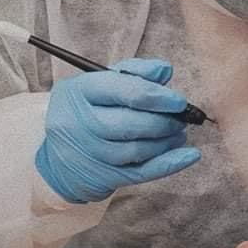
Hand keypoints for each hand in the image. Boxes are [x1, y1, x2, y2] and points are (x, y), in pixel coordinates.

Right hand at [36, 58, 200, 202]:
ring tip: (178, 132)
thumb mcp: (102, 82)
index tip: (178, 101)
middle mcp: (78, 123)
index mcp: (79, 91)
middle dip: (164, 121)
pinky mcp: (101, 177)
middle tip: (181, 117)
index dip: (158, 96)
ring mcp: (88, 153)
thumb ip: (134, 72)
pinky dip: (169, 164)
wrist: (58, 153)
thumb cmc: (88, 109)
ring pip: (137, 150)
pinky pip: (141, 172)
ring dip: (166, 141)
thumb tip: (164, 71)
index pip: (124, 91)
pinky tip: (188, 155)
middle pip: (130, 124)